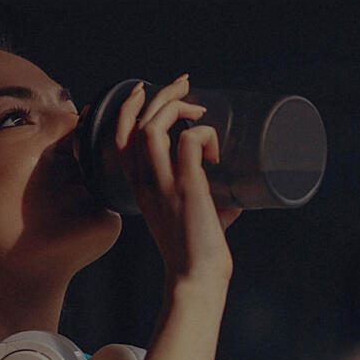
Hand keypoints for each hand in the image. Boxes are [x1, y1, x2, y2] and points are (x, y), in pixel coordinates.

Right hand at [114, 74, 239, 281]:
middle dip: (160, 95)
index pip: (119, 137)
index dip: (129, 108)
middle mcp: (144, 182)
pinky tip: (215, 153)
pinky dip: (204, 135)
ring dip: (175, 107)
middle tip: (184, 82)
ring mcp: (162, 184)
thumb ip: (211, 199)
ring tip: (199, 106)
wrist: (196, 278)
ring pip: (153, 127)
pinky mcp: (186, 187)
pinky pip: (189, 141)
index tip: (147, 90)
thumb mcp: (196, 216)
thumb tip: (240, 192)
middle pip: (135, 124)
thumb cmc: (199, 252)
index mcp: (139, 187)